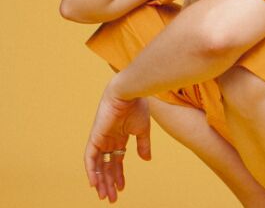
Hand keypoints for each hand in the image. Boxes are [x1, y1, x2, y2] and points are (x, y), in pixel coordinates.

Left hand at [84, 83, 151, 202]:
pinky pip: (90, 158)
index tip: (121, 188)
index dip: (119, 175)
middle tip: (110, 198)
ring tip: (104, 195)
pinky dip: (91, 171)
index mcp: (120, 138)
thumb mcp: (142, 130)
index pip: (117, 161)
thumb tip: (146, 160)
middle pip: (107, 166)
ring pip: (98, 166)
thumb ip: (143, 145)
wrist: (128, 93)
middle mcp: (108, 140)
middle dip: (109, 183)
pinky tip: (94, 183)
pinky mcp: (95, 138)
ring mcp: (100, 139)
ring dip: (101, 181)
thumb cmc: (137, 107)